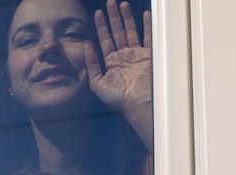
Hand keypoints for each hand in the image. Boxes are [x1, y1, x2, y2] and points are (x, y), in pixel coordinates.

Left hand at [85, 1, 151, 147]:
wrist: (138, 104)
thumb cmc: (118, 99)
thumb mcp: (97, 83)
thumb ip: (91, 64)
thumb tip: (86, 46)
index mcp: (111, 63)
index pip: (105, 40)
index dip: (101, 26)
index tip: (97, 14)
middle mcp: (124, 57)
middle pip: (118, 32)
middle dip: (113, 17)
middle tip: (110, 3)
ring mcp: (137, 55)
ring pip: (131, 31)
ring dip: (126, 18)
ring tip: (122, 4)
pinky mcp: (148, 56)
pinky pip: (148, 37)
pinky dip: (147, 26)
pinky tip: (143, 15)